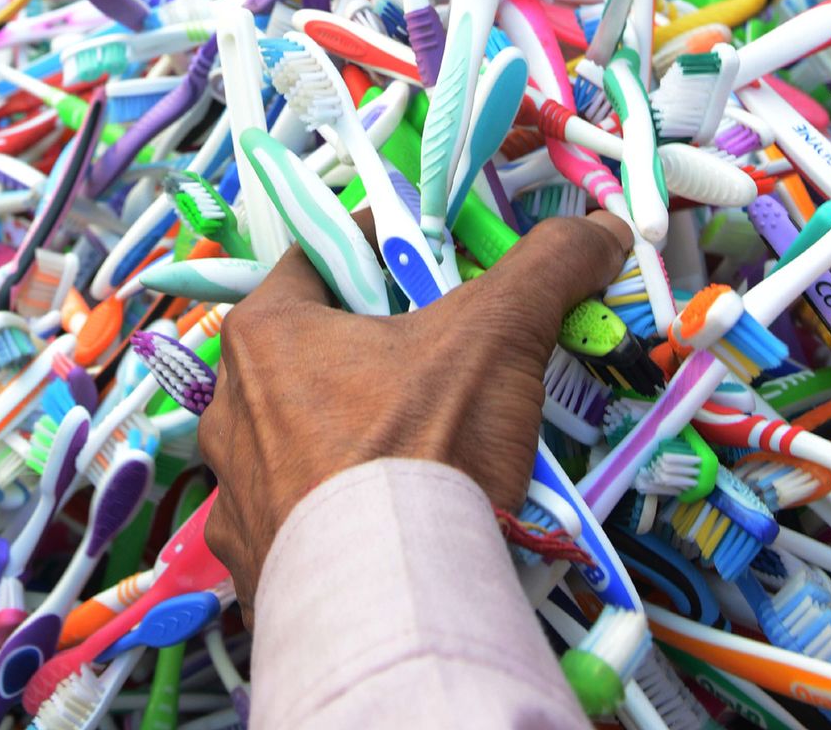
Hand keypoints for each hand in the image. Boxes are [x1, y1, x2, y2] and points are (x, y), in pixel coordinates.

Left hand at [198, 211, 632, 623]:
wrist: (394, 601)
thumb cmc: (422, 445)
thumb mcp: (495, 337)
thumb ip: (544, 270)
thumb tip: (600, 230)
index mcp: (264, 338)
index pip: (314, 261)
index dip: (371, 249)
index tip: (420, 256)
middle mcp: (229, 412)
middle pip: (303, 354)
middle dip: (364, 349)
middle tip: (429, 359)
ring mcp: (231, 497)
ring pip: (292, 442)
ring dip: (341, 435)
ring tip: (409, 451)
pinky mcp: (252, 566)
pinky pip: (293, 521)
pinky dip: (332, 513)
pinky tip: (381, 523)